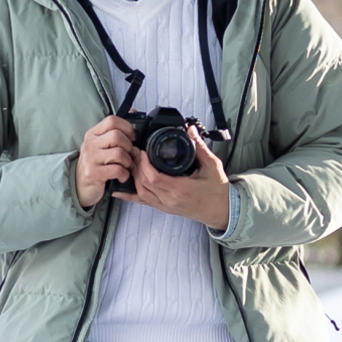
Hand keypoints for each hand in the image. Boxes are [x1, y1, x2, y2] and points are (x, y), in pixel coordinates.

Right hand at [76, 115, 136, 209]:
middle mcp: (89, 144)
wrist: (80, 185)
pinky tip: (121, 176)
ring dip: (128, 161)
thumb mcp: (102, 145)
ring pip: (119, 153)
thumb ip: (115, 131)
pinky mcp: (93, 173)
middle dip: (128, 146)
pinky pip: (117, 169)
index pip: (112, 121)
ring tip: (125, 166)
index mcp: (92, 134)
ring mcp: (90, 158)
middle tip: (128, 155)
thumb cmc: (96, 164)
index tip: (131, 138)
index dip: (127, 128)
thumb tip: (134, 110)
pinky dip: (124, 174)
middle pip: (117, 136)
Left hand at [114, 127, 231, 230]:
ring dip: (134, 177)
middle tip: (133, 151)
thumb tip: (190, 130)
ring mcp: (166, 206)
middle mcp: (170, 200)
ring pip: (141, 192)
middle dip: (135, 166)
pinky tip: (120, 190)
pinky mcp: (164, 208)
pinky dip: (130, 195)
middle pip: (143, 183)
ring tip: (132, 162)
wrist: (221, 211)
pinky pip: (143, 202)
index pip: (154, 178)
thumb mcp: (213, 166)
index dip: (143, 164)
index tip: (141, 151)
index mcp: (181, 189)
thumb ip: (200, 148)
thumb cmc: (218, 191)